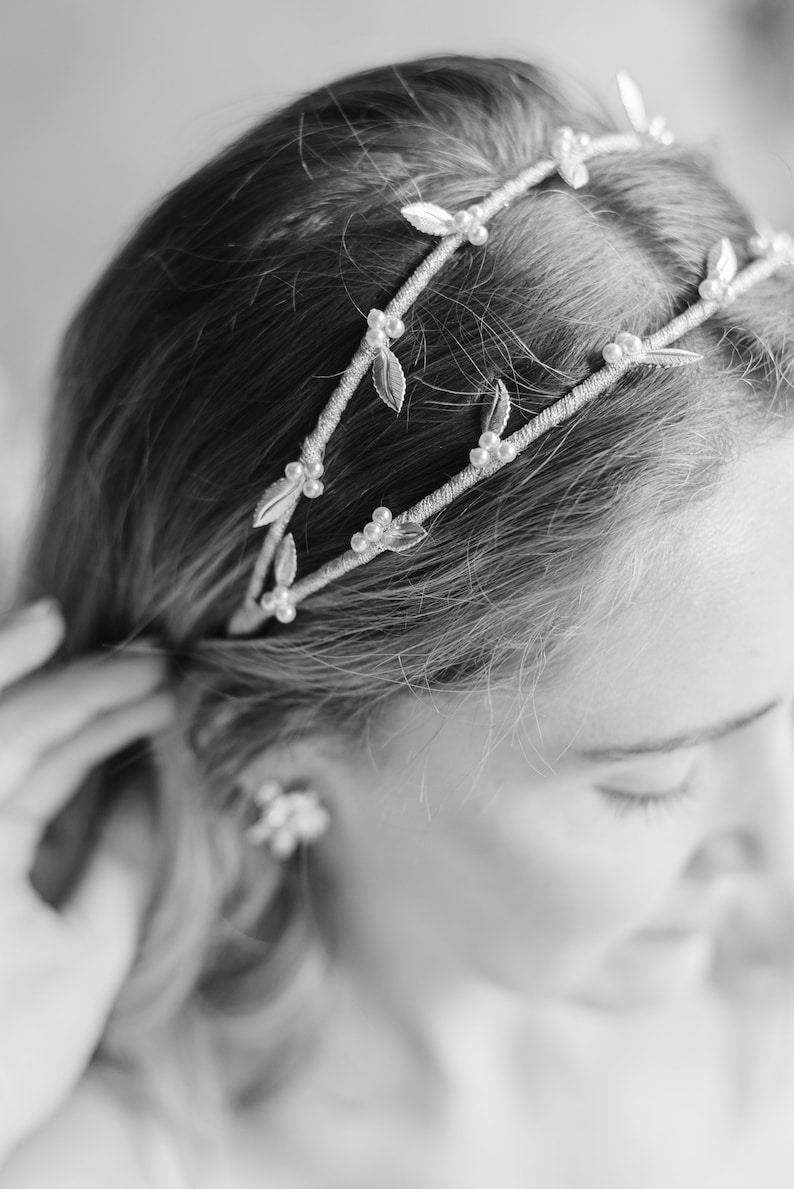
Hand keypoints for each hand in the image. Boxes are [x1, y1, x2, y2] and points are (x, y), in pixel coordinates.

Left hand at [0, 601, 173, 1163]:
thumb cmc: (2, 1058)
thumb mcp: (82, 960)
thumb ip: (123, 862)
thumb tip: (158, 783)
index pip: (23, 736)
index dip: (91, 691)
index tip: (159, 667)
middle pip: (15, 727)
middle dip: (87, 687)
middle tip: (161, 662)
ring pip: (9, 747)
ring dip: (72, 709)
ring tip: (140, 679)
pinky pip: (15, 789)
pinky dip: (54, 756)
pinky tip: (101, 732)